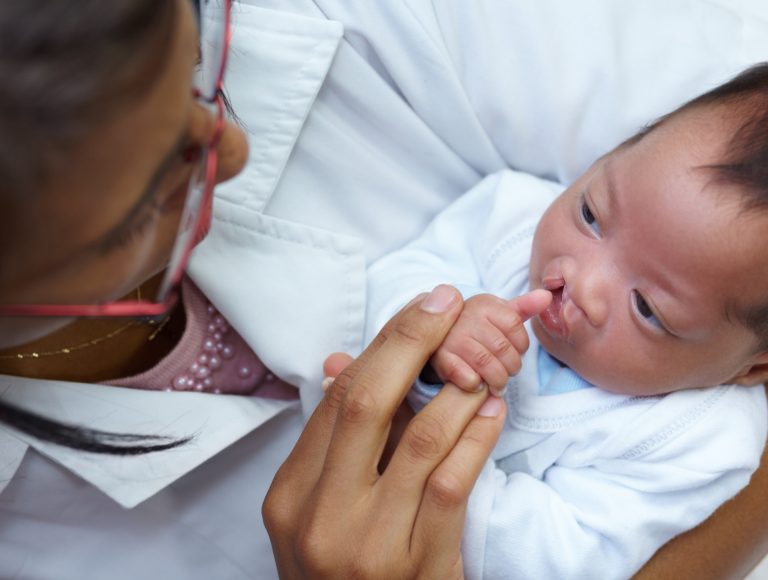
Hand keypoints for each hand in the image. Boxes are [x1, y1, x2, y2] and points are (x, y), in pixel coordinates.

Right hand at [262, 285, 506, 578]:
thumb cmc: (340, 573)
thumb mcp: (316, 513)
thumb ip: (332, 442)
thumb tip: (345, 362)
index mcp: (288, 495)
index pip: (336, 400)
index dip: (382, 345)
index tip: (420, 307)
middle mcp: (319, 516)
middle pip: (366, 403)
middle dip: (412, 343)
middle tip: (448, 304)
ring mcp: (368, 545)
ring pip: (418, 441)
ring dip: (456, 391)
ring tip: (481, 361)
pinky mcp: (419, 567)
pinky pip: (451, 484)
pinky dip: (475, 438)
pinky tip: (490, 411)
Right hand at [429, 289, 551, 395]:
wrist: (435, 338)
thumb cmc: (475, 329)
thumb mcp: (497, 315)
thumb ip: (523, 307)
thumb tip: (547, 296)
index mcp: (484, 304)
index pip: (515, 326)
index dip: (521, 346)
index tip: (516, 353)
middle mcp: (466, 317)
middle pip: (504, 348)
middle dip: (511, 367)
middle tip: (507, 373)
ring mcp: (451, 337)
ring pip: (488, 364)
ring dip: (497, 380)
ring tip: (496, 385)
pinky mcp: (441, 359)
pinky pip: (468, 378)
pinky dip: (477, 386)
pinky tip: (477, 384)